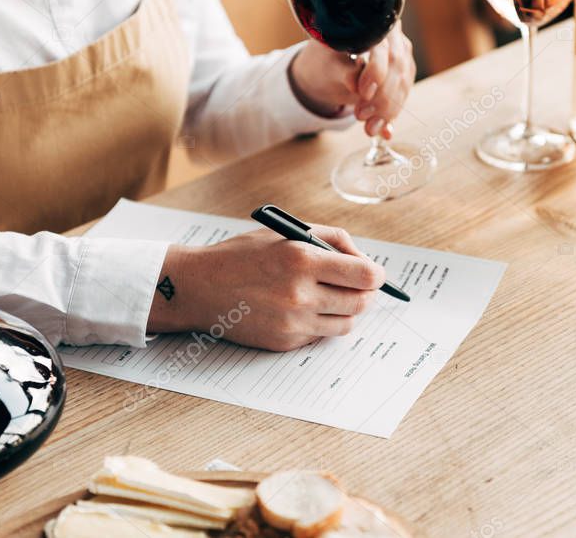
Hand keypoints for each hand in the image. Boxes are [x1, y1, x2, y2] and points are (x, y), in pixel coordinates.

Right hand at [148, 226, 385, 351]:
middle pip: (361, 302)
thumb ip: (330, 240)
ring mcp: (292, 322)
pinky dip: (320, 323)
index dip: (376, 274)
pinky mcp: (284, 342)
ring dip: (346, 311)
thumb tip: (365, 260)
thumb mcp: (286, 232)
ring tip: (330, 296)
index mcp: (302, 259)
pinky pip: (320, 336)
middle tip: (357, 286)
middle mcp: (300, 294)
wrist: (199, 287)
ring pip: (346, 324)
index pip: (365, 275)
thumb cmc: (244, 255)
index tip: (374, 273)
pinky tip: (303, 309)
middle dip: (364, 293)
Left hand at [289, 23, 414, 139]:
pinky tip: (382, 130)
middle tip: (360, 115)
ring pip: (404, 84)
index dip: (377, 71)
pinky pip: (403, 96)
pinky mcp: (403, 76)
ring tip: (369, 128)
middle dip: (381, 97)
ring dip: (388, 111)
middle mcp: (393, 37)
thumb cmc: (325, 61)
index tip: (362, 93)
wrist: (327, 70)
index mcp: (373, 24)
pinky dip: (391, 115)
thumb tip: (355, 84)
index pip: (384, 47)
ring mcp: (401, 56)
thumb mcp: (328, 65)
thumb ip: (343, 71)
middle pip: (398, 67)